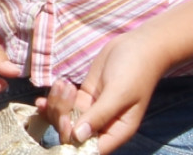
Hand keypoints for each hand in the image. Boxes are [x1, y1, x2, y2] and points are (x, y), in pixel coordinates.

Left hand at [34, 30, 169, 153]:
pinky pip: (65, 105)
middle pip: (72, 134)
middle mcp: (103, 125)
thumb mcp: (119, 93)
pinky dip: (55, 99)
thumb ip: (99, 115)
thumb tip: (78, 137)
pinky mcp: (84, 96)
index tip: (67, 120)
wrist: (137, 47)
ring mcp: (91, 110)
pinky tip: (55, 86)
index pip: (91, 149)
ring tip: (64, 83)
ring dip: (57, 104)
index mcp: (116, 131)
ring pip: (65, 119)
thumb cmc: (135, 71)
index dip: (74, 140)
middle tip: (67, 92)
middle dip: (62, 116)